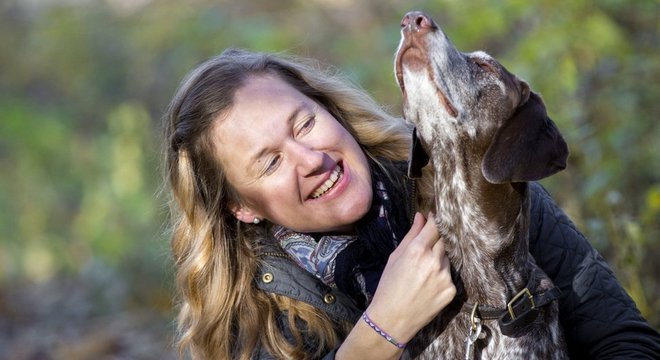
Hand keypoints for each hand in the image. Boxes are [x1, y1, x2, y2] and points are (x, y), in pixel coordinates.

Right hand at [366, 212, 454, 342]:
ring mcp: (445, 276)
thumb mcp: (395, 257)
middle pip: (442, 241)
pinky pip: (448, 275)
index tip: (433, 218)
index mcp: (417, 250)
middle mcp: (434, 261)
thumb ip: (411, 235)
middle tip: (422, 252)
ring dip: (438, 260)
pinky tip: (427, 286)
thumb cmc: (388, 287)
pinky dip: (441, 277)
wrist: (392, 319)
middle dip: (434, 242)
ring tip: (422, 274)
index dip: (434, 220)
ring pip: (446, 259)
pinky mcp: (451, 290)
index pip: (434, 227)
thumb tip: (421, 217)